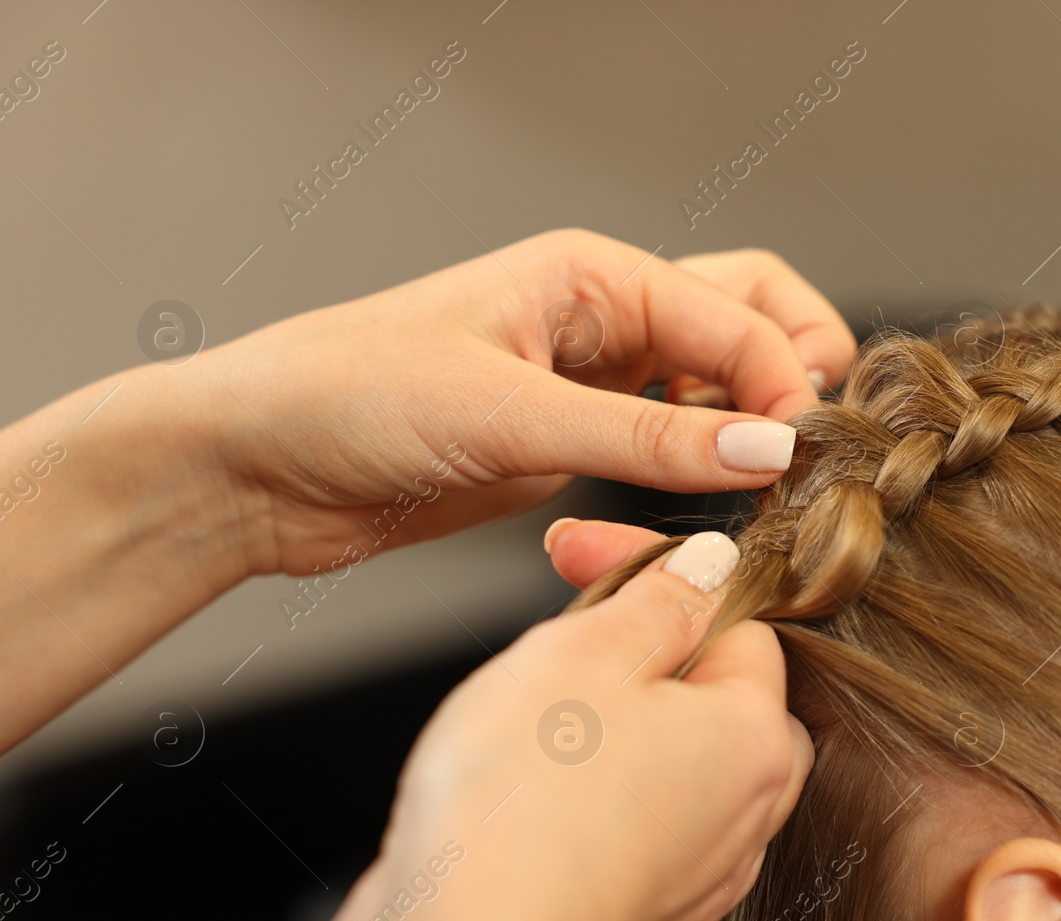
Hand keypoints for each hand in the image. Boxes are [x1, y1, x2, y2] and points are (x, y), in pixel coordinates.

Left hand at [189, 229, 854, 574]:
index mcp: (590, 274)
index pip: (737, 311)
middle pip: (747, 318)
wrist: (255, 464)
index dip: (783, 380)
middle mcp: (602, 317)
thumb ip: (645, 435)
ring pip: (716, 383)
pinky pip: (669, 442)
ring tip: (765, 488)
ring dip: (751, 425)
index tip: (796, 454)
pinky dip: (704, 467)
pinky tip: (706, 505)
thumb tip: (766, 450)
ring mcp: (591, 381)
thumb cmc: (348, 398)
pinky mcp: (570, 441)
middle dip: (793, 369)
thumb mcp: (508, 414)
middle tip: (805, 447)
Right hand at [266, 532, 812, 920]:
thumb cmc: (519, 808)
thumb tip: (710, 568)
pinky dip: (594, 807)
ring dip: (617, 734)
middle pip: (719, 703)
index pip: (741, 628)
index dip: (660, 581)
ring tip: (533, 722)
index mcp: (752, 738)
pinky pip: (636, 839)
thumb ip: (660, 600)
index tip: (586, 561)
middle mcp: (744, 819)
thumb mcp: (586, 651)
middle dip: (648, 662)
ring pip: (676, 772)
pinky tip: (531, 798)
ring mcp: (697, 882)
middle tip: (567, 645)